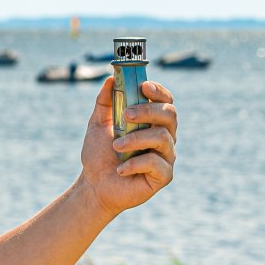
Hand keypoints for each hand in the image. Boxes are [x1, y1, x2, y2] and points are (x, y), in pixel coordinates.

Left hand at [81, 77, 176, 217]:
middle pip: (170, 114)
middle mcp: (164, 136)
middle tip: (126, 115)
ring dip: (136, 139)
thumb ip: (104, 102)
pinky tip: (120, 169)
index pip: (165, 101)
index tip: (143, 86)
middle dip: (148, 111)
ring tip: (116, 146)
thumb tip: (110, 79)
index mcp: (152, 122)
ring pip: (162, 137)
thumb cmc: (99, 154)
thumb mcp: (97, 124)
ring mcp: (166, 156)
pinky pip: (156, 163)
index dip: (158, 91)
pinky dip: (135, 163)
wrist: (94, 185)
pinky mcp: (163, 175)